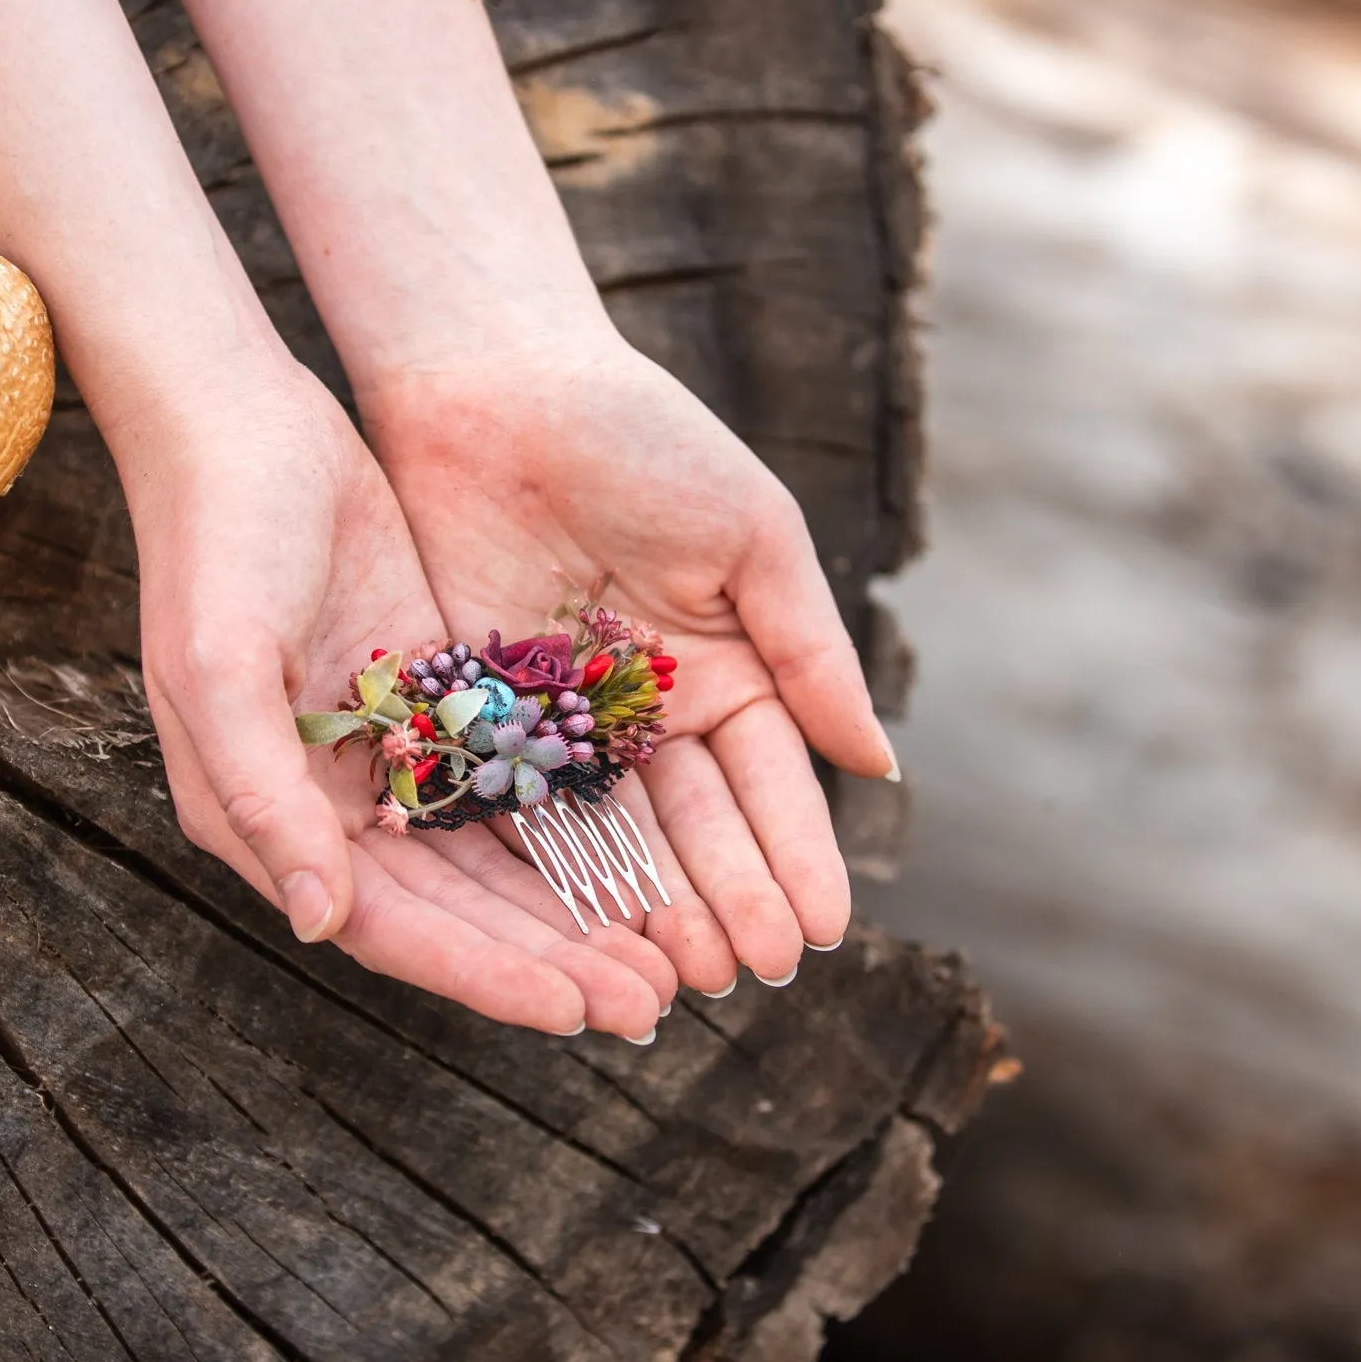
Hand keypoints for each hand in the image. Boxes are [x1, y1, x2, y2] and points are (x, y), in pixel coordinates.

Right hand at [109, 352, 675, 1038]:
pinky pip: (515, 783)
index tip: (577, 1009)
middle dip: (553, 959)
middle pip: (459, 912)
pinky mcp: (436, 699)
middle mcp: (330, 808)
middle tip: (655, 1004)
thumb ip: (266, 797)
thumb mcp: (222, 668)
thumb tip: (318, 921)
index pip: (392, 929)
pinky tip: (649, 853)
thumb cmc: (215, 543)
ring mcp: (388, 755)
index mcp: (266, 820)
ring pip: (497, 860)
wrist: (241, 423)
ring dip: (575, 910)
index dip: (485, 974)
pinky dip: (573, 825)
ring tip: (667, 956)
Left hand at [364, 331, 896, 991]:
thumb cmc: (641, 438)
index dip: (795, 860)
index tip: (820, 932)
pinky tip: (579, 935)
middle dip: (725, 904)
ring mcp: (564, 726)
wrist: (493, 381)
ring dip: (645, 911)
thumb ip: (809, 651)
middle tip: (748, 975)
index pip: (770, 788)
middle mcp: (651, 716)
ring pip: (611, 840)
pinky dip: (549, 875)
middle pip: (694, 831)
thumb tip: (881, 765)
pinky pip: (518, 813)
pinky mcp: (479, 721)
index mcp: (730, 673)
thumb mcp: (750, 536)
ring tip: (674, 979)